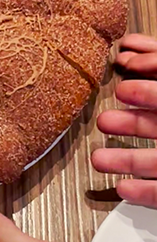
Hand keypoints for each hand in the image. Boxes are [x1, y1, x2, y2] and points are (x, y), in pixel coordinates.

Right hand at [92, 33, 156, 207]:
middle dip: (123, 120)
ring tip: (98, 158)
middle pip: (154, 120)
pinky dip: (144, 190)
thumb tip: (135, 58)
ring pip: (154, 158)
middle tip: (102, 118)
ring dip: (123, 159)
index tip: (120, 60)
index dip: (145, 62)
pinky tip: (124, 187)